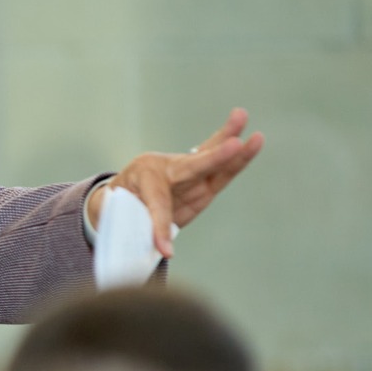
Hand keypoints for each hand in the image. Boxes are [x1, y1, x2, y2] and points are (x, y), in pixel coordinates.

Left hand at [87, 108, 263, 258]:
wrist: (122, 195)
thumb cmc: (119, 206)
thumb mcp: (119, 217)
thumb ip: (139, 230)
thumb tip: (164, 252)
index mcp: (142, 176)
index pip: (157, 203)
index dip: (160, 226)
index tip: (164, 251)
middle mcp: (167, 168)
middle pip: (193, 165)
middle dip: (214, 157)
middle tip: (234, 143)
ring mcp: (187, 174)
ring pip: (211, 159)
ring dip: (231, 145)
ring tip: (244, 118)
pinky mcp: (203, 184)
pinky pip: (223, 171)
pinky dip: (238, 158)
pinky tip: (252, 141)